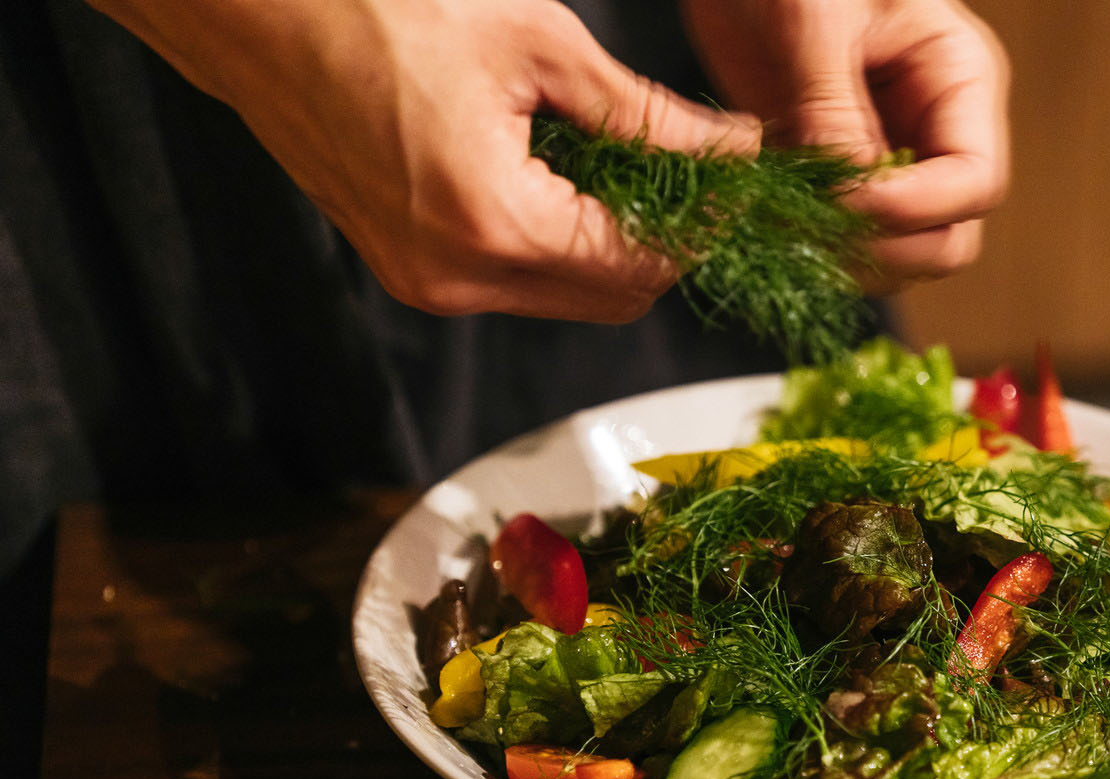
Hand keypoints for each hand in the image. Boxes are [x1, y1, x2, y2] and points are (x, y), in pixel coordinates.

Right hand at [91, 0, 759, 321]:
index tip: (739, 173)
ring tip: (627, 159)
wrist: (252, 8)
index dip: (709, 223)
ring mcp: (426, 283)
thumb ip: (648, 118)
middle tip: (697, 168)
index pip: (646, 263)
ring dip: (615, 242)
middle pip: (617, 299)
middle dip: (669, 242)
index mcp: (493, 227)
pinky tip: (567, 171)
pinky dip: (560, 238)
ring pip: (570, 295)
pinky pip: (517, 278)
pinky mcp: (407, 269)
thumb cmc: (380, 5)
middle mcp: (457, 279)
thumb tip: (732, 151)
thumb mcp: (542, 48)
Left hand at [680, 0, 1009, 290]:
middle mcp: (932, 130)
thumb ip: (832, 108)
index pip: (976, 182)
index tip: (847, 202)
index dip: (918, 208)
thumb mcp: (814, 21)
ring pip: (896, 253)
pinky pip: (837, 238)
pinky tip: (762, 219)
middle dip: (888, 247)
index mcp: (958, 80)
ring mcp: (883, 157)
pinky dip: (804, 245)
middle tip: (814, 229)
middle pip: (948, 237)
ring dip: (843, 256)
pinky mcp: (829, 175)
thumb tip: (846, 196)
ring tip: (781, 224)